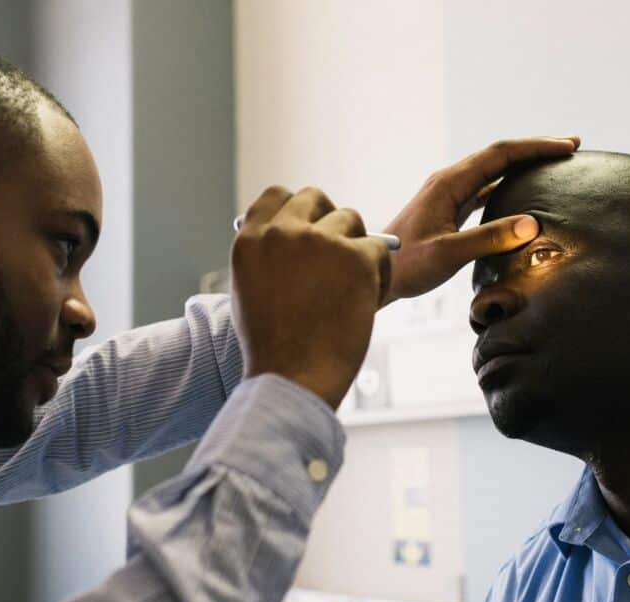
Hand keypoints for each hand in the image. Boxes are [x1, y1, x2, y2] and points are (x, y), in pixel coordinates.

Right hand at [230, 186, 390, 408]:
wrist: (292, 377)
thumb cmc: (273, 346)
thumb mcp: (251, 290)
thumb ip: (268, 256)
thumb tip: (296, 231)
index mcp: (250, 240)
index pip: (276, 195)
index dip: (297, 209)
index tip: (308, 229)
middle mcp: (282, 232)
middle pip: (315, 197)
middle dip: (330, 221)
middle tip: (339, 255)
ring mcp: (319, 241)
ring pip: (351, 219)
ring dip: (356, 246)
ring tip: (352, 287)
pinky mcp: (356, 257)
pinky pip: (378, 248)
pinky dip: (379, 272)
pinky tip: (366, 301)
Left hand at [382, 136, 579, 303]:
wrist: (377, 274)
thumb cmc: (407, 265)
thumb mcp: (449, 253)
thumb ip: (489, 238)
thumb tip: (532, 224)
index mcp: (449, 183)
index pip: (500, 154)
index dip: (536, 147)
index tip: (568, 146)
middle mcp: (449, 182)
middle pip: (499, 156)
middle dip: (535, 149)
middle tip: (572, 146)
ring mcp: (448, 194)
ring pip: (492, 171)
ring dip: (523, 165)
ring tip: (554, 163)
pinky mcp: (448, 209)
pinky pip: (484, 188)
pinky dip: (509, 184)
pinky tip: (524, 190)